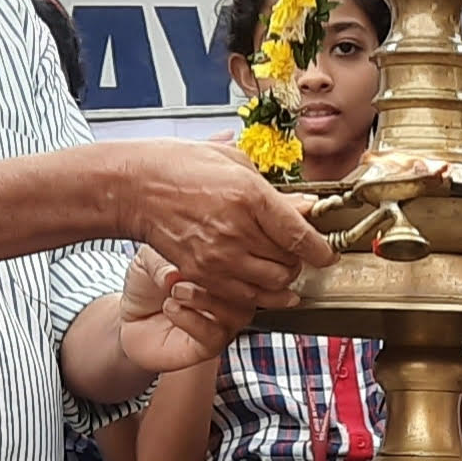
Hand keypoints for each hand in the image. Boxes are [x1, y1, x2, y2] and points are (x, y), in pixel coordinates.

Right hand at [111, 140, 332, 308]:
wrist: (134, 188)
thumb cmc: (179, 167)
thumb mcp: (233, 163)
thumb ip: (273, 190)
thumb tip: (305, 207)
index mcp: (249, 196)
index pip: (300, 236)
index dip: (321, 250)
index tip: (327, 253)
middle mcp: (237, 231)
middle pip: (288, 264)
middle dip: (299, 262)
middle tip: (297, 254)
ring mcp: (218, 257)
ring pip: (270, 286)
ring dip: (281, 281)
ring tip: (279, 269)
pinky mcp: (201, 275)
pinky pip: (242, 298)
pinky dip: (256, 295)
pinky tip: (258, 285)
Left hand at [114, 245, 245, 373]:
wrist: (129, 318)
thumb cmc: (148, 284)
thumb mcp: (150, 259)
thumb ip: (163, 261)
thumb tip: (175, 274)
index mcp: (229, 268)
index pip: (245, 259)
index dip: (226, 252)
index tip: (197, 246)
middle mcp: (233, 297)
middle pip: (250, 286)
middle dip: (219, 276)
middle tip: (184, 272)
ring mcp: (225, 323)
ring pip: (239, 314)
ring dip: (205, 299)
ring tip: (176, 291)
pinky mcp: (210, 347)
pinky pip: (215, 336)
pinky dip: (193, 320)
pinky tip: (171, 308)